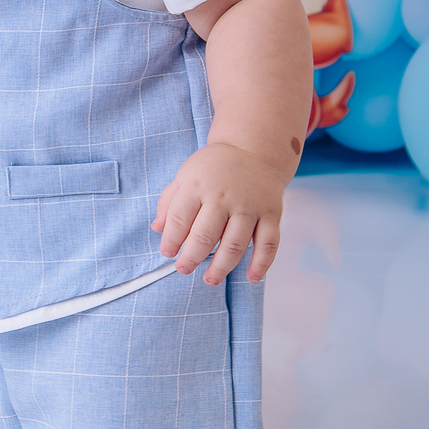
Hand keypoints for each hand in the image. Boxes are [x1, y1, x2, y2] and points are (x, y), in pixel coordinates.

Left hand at [151, 143, 284, 284]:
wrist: (253, 149)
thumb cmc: (213, 168)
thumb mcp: (185, 175)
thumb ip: (169, 202)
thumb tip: (157, 229)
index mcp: (198, 185)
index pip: (180, 219)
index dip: (171, 240)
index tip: (168, 253)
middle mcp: (224, 196)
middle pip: (205, 236)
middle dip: (191, 257)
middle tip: (184, 269)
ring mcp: (250, 205)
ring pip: (235, 244)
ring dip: (221, 267)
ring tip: (210, 279)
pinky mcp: (271, 213)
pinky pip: (268, 243)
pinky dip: (261, 263)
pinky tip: (251, 277)